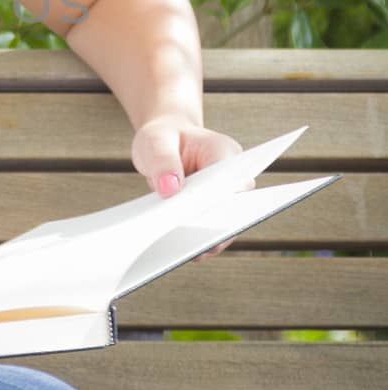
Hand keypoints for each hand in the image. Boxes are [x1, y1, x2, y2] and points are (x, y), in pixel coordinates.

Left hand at [130, 117, 252, 260]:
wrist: (164, 142)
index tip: (202, 218)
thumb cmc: (163, 136)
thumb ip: (162, 160)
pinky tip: (172, 249)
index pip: (232, 181)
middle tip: (191, 246)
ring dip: (202, 240)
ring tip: (178, 252)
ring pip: (221, 227)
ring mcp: (223, 199)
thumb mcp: (155, 140)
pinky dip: (191, 242)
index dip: (221, 202)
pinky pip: (205, 233)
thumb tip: (170, 189)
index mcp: (224, 152)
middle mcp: (232, 178)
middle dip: (213, 227)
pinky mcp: (210, 214)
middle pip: (232, 210)